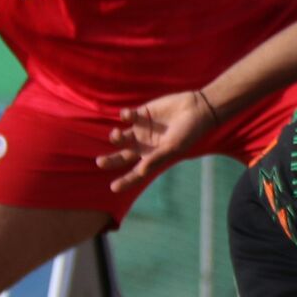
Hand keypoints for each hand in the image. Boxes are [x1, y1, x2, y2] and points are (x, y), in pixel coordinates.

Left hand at [98, 91, 218, 192]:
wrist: (197, 108)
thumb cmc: (188, 132)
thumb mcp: (173, 147)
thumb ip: (156, 158)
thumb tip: (141, 171)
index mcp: (153, 157)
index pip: (136, 172)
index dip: (125, 181)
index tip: (114, 188)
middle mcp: (144, 145)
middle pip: (122, 156)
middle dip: (110, 160)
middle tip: (100, 162)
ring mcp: (141, 129)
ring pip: (120, 137)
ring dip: (115, 137)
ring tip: (117, 134)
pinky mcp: (142, 113)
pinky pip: (127, 116)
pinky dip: (125, 116)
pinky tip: (130, 115)